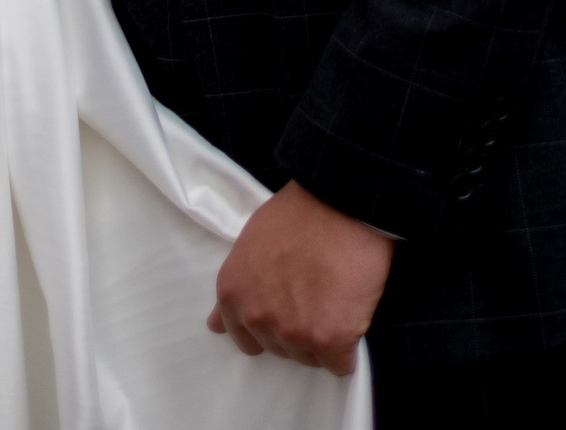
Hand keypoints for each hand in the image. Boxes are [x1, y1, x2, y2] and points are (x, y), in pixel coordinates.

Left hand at [207, 181, 392, 373]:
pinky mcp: (329, 340)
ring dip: (322, 338)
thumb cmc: (297, 213)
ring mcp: (293, 332)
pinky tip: (350, 317)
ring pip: (309, 358)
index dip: (269, 323)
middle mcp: (257, 317)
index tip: (286, 307)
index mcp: (232, 294)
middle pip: (280, 349)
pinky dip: (347, 349)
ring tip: (333, 298)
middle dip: (296, 329)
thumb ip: (238, 287)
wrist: (341, 201)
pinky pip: (340, 365)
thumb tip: (214, 325)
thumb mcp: (249, 243)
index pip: (245, 339)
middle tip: (313, 294)